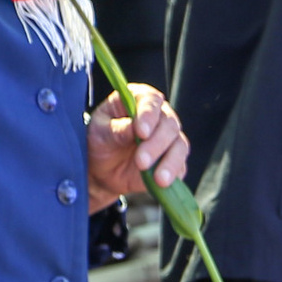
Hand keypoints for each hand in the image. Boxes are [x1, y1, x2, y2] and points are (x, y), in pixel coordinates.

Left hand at [86, 81, 187, 208]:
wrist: (102, 169)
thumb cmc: (100, 140)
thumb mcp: (100, 132)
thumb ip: (117, 129)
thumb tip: (133, 128)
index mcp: (138, 99)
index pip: (150, 100)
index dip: (148, 115)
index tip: (141, 132)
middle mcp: (159, 115)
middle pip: (169, 124)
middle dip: (156, 143)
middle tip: (140, 161)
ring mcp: (169, 138)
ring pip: (179, 145)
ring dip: (169, 161)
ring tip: (157, 178)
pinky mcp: (174, 160)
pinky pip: (180, 166)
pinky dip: (174, 174)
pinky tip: (162, 183)